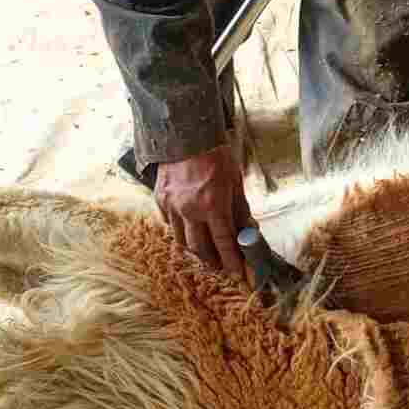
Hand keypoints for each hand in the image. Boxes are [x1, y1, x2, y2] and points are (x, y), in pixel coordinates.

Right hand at [153, 145, 252, 275]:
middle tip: (222, 266)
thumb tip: (249, 231)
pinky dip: (179, 230)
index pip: (224, 242)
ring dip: (195, 249)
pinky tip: (188, 229)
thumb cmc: (216, 155)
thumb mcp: (235, 182)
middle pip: (200, 248)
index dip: (232, 261)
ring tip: (205, 252)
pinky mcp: (160, 199)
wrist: (186, 134)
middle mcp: (190, 209)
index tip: (240, 275)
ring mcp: (172, 205)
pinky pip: (169, 224)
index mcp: (213, 204)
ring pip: (181, 240)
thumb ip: (240, 210)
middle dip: (212, 261)